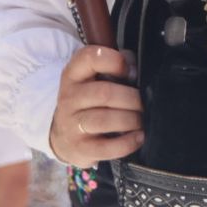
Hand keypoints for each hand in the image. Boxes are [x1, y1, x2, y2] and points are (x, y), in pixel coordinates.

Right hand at [49, 46, 145, 166]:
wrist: (64, 136)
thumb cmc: (90, 100)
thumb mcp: (95, 77)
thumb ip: (118, 65)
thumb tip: (135, 68)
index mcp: (74, 74)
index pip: (90, 58)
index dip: (115, 61)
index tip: (130, 72)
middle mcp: (69, 97)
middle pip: (105, 93)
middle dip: (132, 99)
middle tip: (142, 104)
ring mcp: (72, 124)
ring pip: (105, 120)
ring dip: (130, 120)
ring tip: (140, 120)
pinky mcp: (80, 148)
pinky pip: (106, 148)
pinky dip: (127, 143)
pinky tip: (138, 137)